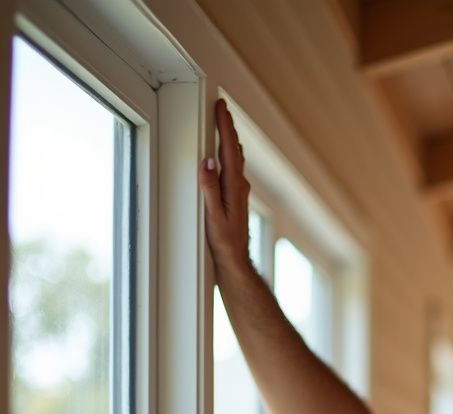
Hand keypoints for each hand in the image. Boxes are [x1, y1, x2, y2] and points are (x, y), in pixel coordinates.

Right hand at [198, 98, 251, 273]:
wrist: (234, 262)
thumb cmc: (223, 243)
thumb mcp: (213, 216)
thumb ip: (210, 188)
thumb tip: (208, 161)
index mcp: (234, 187)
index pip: (229, 149)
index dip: (225, 126)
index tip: (221, 107)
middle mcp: (239, 187)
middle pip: (234, 150)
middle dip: (227, 127)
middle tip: (221, 107)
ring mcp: (238, 193)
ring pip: (234, 159)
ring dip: (229, 140)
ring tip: (224, 124)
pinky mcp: (235, 199)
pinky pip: (232, 169)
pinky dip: (229, 155)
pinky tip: (225, 155)